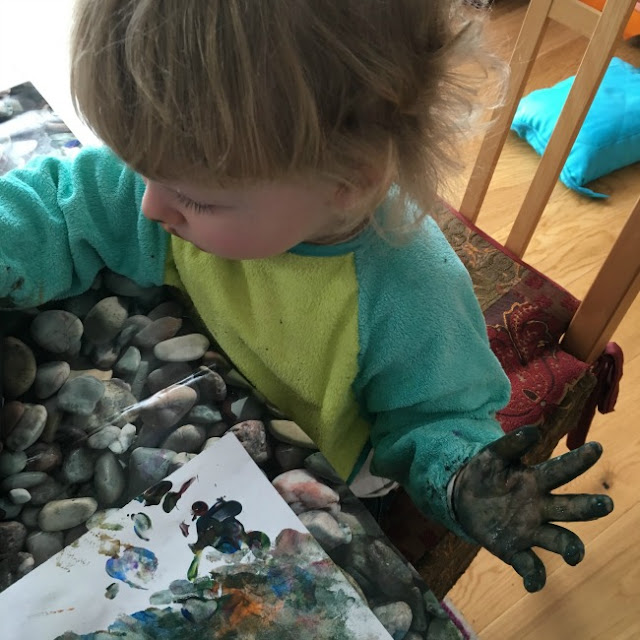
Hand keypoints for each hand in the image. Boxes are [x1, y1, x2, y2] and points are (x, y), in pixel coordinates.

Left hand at [452, 425, 612, 591]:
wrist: (462, 498)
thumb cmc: (484, 474)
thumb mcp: (492, 456)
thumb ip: (511, 444)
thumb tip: (533, 430)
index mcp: (534, 480)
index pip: (560, 470)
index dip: (578, 460)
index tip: (596, 447)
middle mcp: (540, 507)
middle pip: (568, 508)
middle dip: (587, 507)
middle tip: (604, 504)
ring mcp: (530, 530)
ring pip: (558, 539)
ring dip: (569, 548)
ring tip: (574, 555)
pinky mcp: (515, 550)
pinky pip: (530, 566)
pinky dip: (534, 577)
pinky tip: (533, 584)